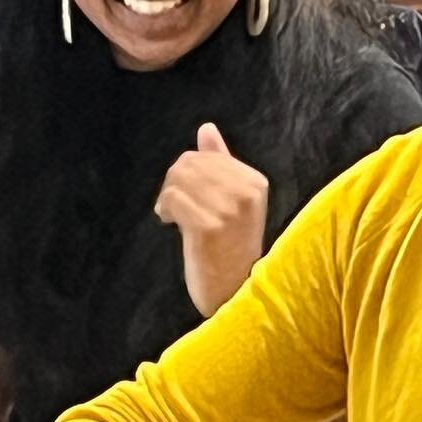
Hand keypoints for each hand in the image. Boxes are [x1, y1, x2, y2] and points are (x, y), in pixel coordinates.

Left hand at [154, 123, 267, 316]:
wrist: (234, 292)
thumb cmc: (229, 247)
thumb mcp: (230, 201)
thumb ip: (221, 164)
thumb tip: (206, 128)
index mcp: (255, 182)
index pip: (205, 156)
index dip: (187, 173)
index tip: (188, 198)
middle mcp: (247, 193)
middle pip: (189, 163)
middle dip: (174, 183)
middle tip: (173, 208)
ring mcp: (230, 210)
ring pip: (178, 179)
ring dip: (168, 198)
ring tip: (173, 217)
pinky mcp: (210, 227)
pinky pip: (173, 199)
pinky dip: (165, 209)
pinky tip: (171, 224)